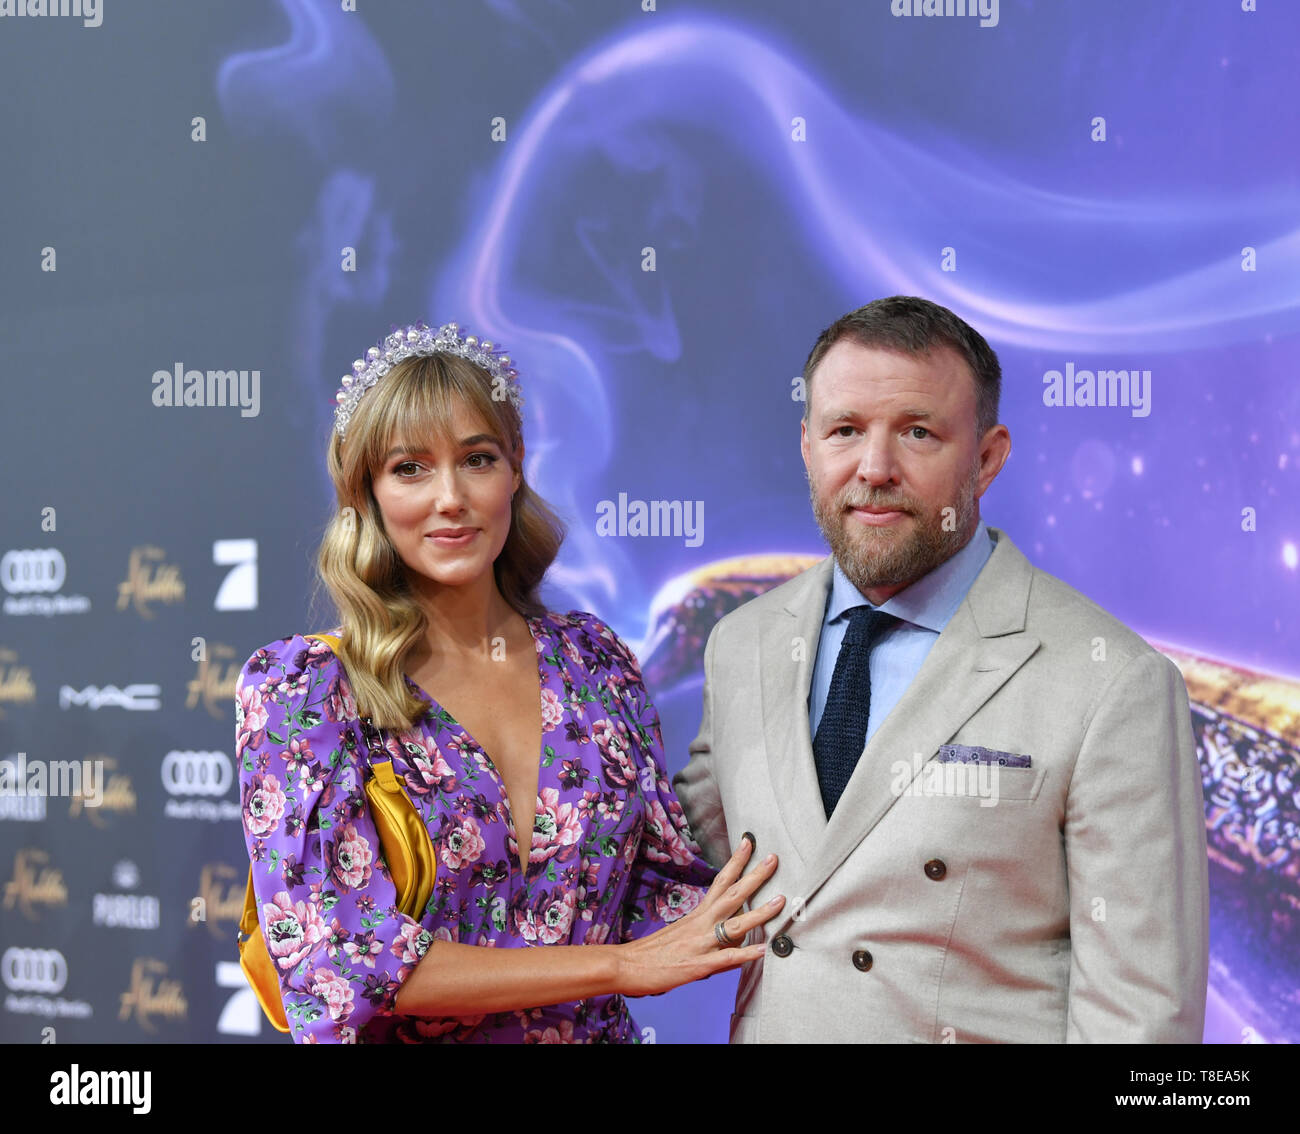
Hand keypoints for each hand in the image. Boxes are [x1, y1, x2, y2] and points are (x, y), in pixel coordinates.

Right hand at [613, 835, 783, 997]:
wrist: (625, 965)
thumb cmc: (652, 951)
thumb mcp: (683, 934)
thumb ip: (708, 930)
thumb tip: (732, 933)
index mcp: (697, 914)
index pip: (721, 881)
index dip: (736, 862)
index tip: (749, 842)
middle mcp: (701, 923)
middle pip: (732, 896)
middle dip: (755, 877)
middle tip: (773, 859)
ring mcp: (700, 943)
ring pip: (734, 925)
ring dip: (759, 913)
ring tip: (780, 902)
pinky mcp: (697, 965)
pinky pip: (725, 959)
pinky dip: (744, 954)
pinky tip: (762, 951)